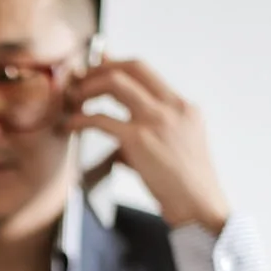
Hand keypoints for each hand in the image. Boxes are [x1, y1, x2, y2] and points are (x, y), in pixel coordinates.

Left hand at [68, 59, 229, 233]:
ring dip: (89, 86)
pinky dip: (80, 119)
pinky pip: (101, 119)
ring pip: (115, 83)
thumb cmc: (186, 186)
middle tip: (80, 79)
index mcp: (183, 107)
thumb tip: (119, 132)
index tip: (98, 65)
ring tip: (73, 99)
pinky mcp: (139, 140)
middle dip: (100, 68)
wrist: (199, 206)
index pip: (146, 71)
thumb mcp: (176, 148)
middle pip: (131, 67)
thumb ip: (150, 133)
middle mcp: (172, 107)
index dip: (117, 64)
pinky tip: (70, 125)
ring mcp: (156, 120)